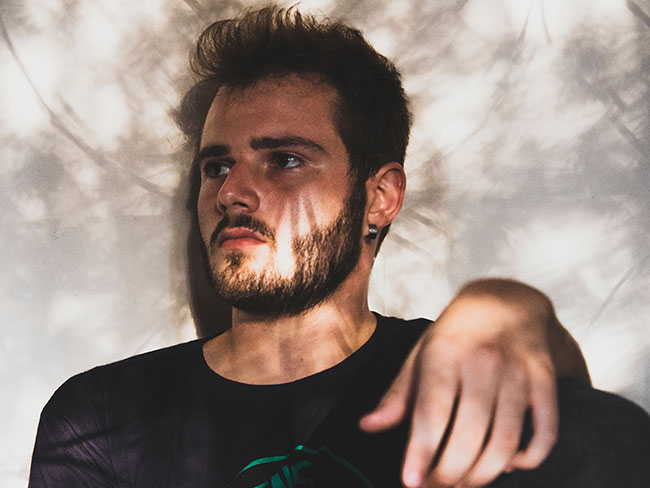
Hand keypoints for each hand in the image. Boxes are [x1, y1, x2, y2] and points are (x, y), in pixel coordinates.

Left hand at [359, 279, 570, 487]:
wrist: (506, 300)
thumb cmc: (455, 335)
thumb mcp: (420, 355)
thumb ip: (396, 395)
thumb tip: (367, 426)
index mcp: (444, 354)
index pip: (432, 411)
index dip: (422, 451)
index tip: (411, 481)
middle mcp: (483, 363)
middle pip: (469, 435)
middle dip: (450, 473)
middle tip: (435, 487)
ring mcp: (518, 372)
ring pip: (506, 441)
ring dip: (483, 475)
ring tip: (463, 484)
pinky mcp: (545, 381)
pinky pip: (545, 433)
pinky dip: (528, 460)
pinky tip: (506, 466)